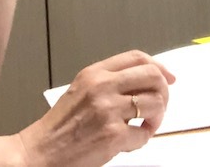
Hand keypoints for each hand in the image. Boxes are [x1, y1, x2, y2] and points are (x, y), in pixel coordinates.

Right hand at [18, 51, 175, 166]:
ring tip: (145, 126)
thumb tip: (143, 83)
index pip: (137, 57)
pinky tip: (132, 141)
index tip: (169, 78)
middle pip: (152, 76)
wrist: (40, 152)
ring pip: (155, 104)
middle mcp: (102, 87)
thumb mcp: (81, 91)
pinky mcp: (113, 135)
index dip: (159, 66)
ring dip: (156, 118)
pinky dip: (142, 139)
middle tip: (160, 106)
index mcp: (94, 73)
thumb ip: (108, 82)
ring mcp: (108, 110)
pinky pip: (143, 134)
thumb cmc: (59, 127)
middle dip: (164, 92)